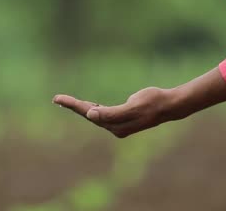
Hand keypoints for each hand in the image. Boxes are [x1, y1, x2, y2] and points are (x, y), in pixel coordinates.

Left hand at [52, 87, 182, 138]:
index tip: (58, 99)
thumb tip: (90, 115)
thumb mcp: (133, 105)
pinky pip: (103, 114)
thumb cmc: (153, 102)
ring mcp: (119, 125)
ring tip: (66, 102)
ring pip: (95, 115)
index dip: (73, 105)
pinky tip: (90, 106)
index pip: (89, 113)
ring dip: (81, 108)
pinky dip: (94, 108)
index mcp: (115, 124)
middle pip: (89, 115)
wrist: (169, 106)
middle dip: (73, 106)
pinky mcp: (123, 120)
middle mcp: (115, 127)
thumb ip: (111, 112)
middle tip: (56, 99)